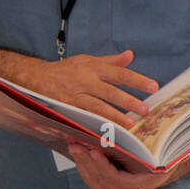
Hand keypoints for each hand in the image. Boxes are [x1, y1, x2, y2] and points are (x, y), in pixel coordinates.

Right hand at [29, 50, 157, 128]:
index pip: (119, 74)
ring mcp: (75, 96)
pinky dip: (95, 126)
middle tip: (145, 110)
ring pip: (97, 107)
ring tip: (130, 125)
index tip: (153, 87)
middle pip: (110, 92)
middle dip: (128, 101)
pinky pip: (83, 119)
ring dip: (114, 117)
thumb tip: (130, 55)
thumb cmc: (66, 70)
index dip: (137, 80)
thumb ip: (110, 61)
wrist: (36, 78)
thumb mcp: (88, 61)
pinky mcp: (67, 109)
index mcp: (93, 68)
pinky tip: (107, 133)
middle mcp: (85, 81)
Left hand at [68, 143, 175, 188]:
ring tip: (73, 143)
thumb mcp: (169, 162)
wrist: (154, 174)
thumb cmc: (159, 166)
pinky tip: (75, 150)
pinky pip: (88, 177)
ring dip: (80, 161)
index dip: (103, 166)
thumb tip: (188, 152)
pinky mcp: (102, 188)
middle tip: (76, 143)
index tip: (95, 152)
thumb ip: (176, 158)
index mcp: (135, 187)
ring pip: (91, 177)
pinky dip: (80, 164)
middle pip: (99, 178)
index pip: (115, 179)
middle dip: (85, 160)